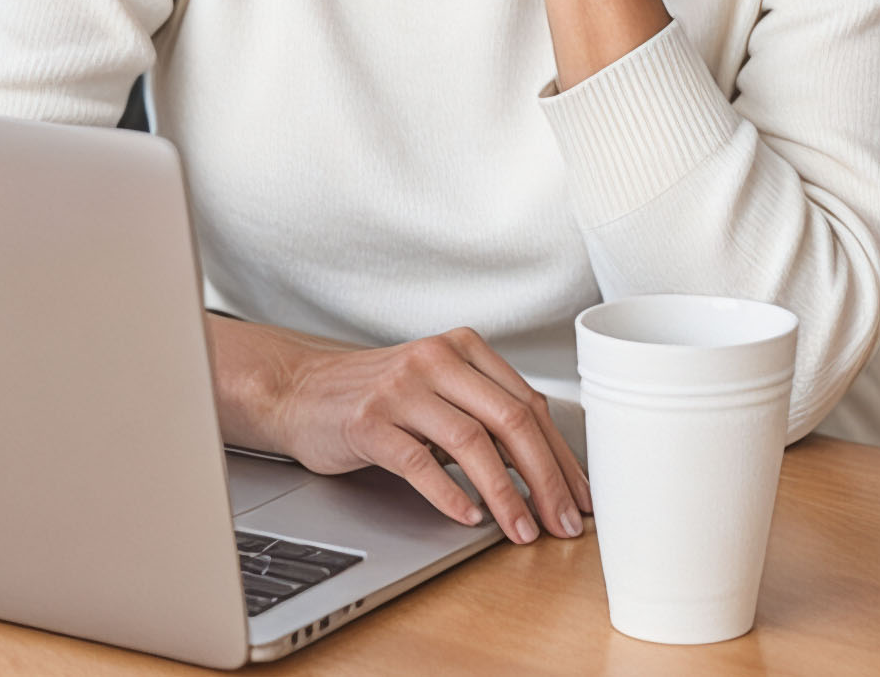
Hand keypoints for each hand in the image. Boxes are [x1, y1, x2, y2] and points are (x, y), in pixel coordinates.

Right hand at [208, 317, 588, 541]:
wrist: (299, 391)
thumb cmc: (377, 396)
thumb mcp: (439, 391)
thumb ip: (485, 415)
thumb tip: (547, 470)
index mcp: (465, 349)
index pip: (530, 404)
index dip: (562, 456)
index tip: (580, 497)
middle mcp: (437, 360)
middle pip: (511, 420)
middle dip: (546, 479)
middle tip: (563, 522)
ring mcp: (401, 389)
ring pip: (472, 442)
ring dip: (506, 494)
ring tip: (523, 530)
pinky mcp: (368, 421)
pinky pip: (419, 462)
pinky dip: (450, 494)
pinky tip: (470, 518)